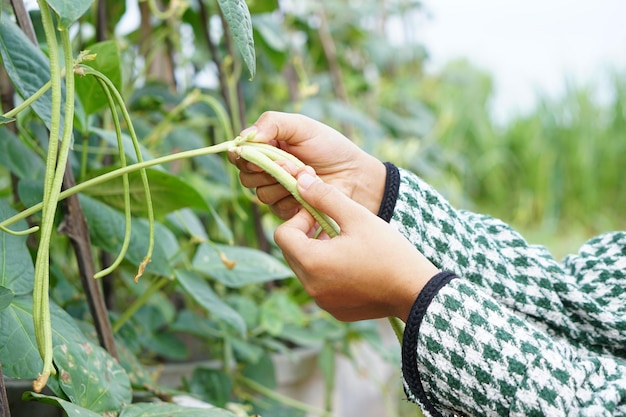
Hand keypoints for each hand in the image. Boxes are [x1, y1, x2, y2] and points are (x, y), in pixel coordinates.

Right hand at [229, 111, 385, 218]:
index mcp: (266, 148)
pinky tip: (310, 189)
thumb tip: (243, 137)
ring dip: (284, 183)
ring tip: (308, 174)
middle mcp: (267, 171)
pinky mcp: (287, 210)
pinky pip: (276, 208)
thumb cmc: (330, 147)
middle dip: (267, 170)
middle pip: (245, 176)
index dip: (243, 156)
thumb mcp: (301, 126)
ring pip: (260, 194)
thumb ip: (272, 123)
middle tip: (291, 162)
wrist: (355, 175)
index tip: (254, 153)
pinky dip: (292, 198)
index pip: (239, 154)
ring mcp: (277, 192)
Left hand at [274, 169, 439, 321]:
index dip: (299, 219)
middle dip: (306, 235)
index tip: (321, 214)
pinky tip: (353, 265)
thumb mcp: (357, 216)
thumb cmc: (388, 251)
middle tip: (332, 225)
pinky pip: (320, 287)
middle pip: (291, 252)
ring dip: (316, 253)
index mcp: (312, 262)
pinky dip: (329, 273)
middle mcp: (311, 287)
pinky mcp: (335, 310)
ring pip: (305, 269)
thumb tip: (300, 181)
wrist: (416, 290)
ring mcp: (322, 302)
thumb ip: (325, 197)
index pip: (282, 234)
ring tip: (344, 243)